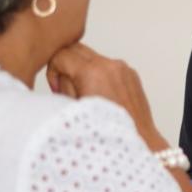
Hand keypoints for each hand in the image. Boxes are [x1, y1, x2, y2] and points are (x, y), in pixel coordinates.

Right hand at [46, 43, 166, 148]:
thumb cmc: (105, 133)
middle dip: (66, 66)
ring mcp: (123, 69)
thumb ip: (63, 85)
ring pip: (93, 57)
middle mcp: (110, 66)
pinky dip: (100, 76)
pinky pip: (109, 67)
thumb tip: (60, 74)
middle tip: (66, 89)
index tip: (56, 88)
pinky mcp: (131, 74)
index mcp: (92, 73)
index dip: (53, 71)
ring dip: (83, 70)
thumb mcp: (71, 109)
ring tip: (86, 96)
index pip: (61, 54)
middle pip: (76, 49)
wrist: (138, 142)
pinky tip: (102, 97)